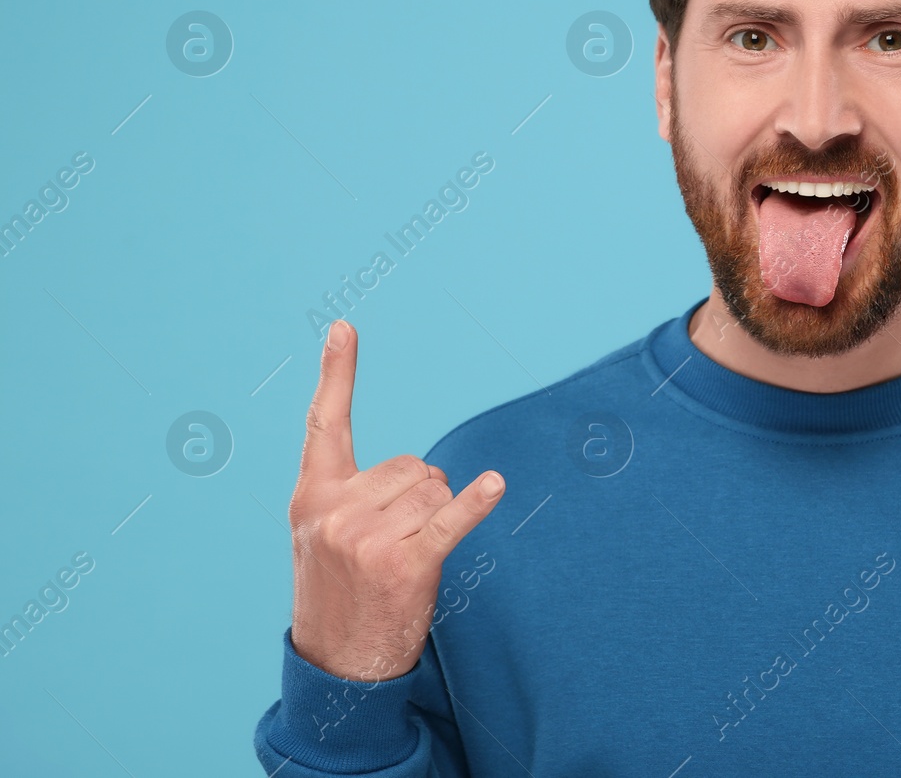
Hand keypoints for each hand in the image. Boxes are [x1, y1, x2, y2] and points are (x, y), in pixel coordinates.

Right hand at [287, 319, 505, 681]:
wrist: (337, 668)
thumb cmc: (340, 596)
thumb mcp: (321, 539)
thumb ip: (352, 496)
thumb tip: (426, 474)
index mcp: (311, 498)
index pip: (323, 425)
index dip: (337, 374)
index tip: (344, 327)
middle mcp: (335, 512)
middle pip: (412, 465)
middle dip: (419, 496)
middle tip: (397, 543)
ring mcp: (367, 539)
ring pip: (435, 490)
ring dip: (437, 518)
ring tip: (407, 559)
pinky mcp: (406, 564)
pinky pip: (451, 520)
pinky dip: (476, 504)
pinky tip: (495, 485)